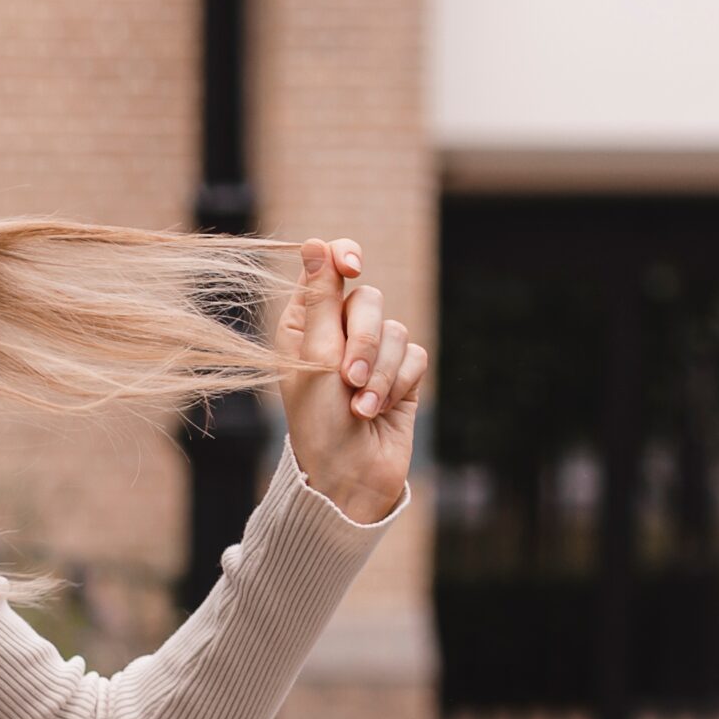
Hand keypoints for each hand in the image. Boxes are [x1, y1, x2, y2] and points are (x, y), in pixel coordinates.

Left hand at [274, 237, 424, 524]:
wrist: (349, 477)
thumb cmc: (318, 423)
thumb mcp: (314, 358)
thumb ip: (320, 299)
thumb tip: (314, 241)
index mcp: (305, 324)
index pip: (328, 268)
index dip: (343, 259)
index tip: (352, 267)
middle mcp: (338, 334)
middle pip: (368, 299)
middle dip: (363, 340)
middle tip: (347, 379)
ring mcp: (372, 354)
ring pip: (395, 329)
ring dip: (379, 372)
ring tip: (360, 407)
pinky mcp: (400, 375)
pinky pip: (413, 355)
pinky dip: (397, 383)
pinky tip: (379, 412)